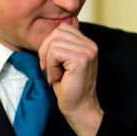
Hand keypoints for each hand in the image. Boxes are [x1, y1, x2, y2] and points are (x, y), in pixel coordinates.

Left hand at [38, 21, 102, 135]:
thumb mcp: (64, 62)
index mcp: (88, 44)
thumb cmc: (69, 88)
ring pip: (54, 42)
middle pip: (57, 31)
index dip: (50, 43)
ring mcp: (88, 52)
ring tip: (56, 74)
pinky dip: (51, 66)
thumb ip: (62, 45)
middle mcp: (90, 45)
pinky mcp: (81, 60)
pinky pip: (55, 52)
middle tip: (49, 68)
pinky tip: (58, 77)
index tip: (51, 61)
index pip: (63, 27)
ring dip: (49, 60)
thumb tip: (50, 33)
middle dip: (46, 49)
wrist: (79, 108)